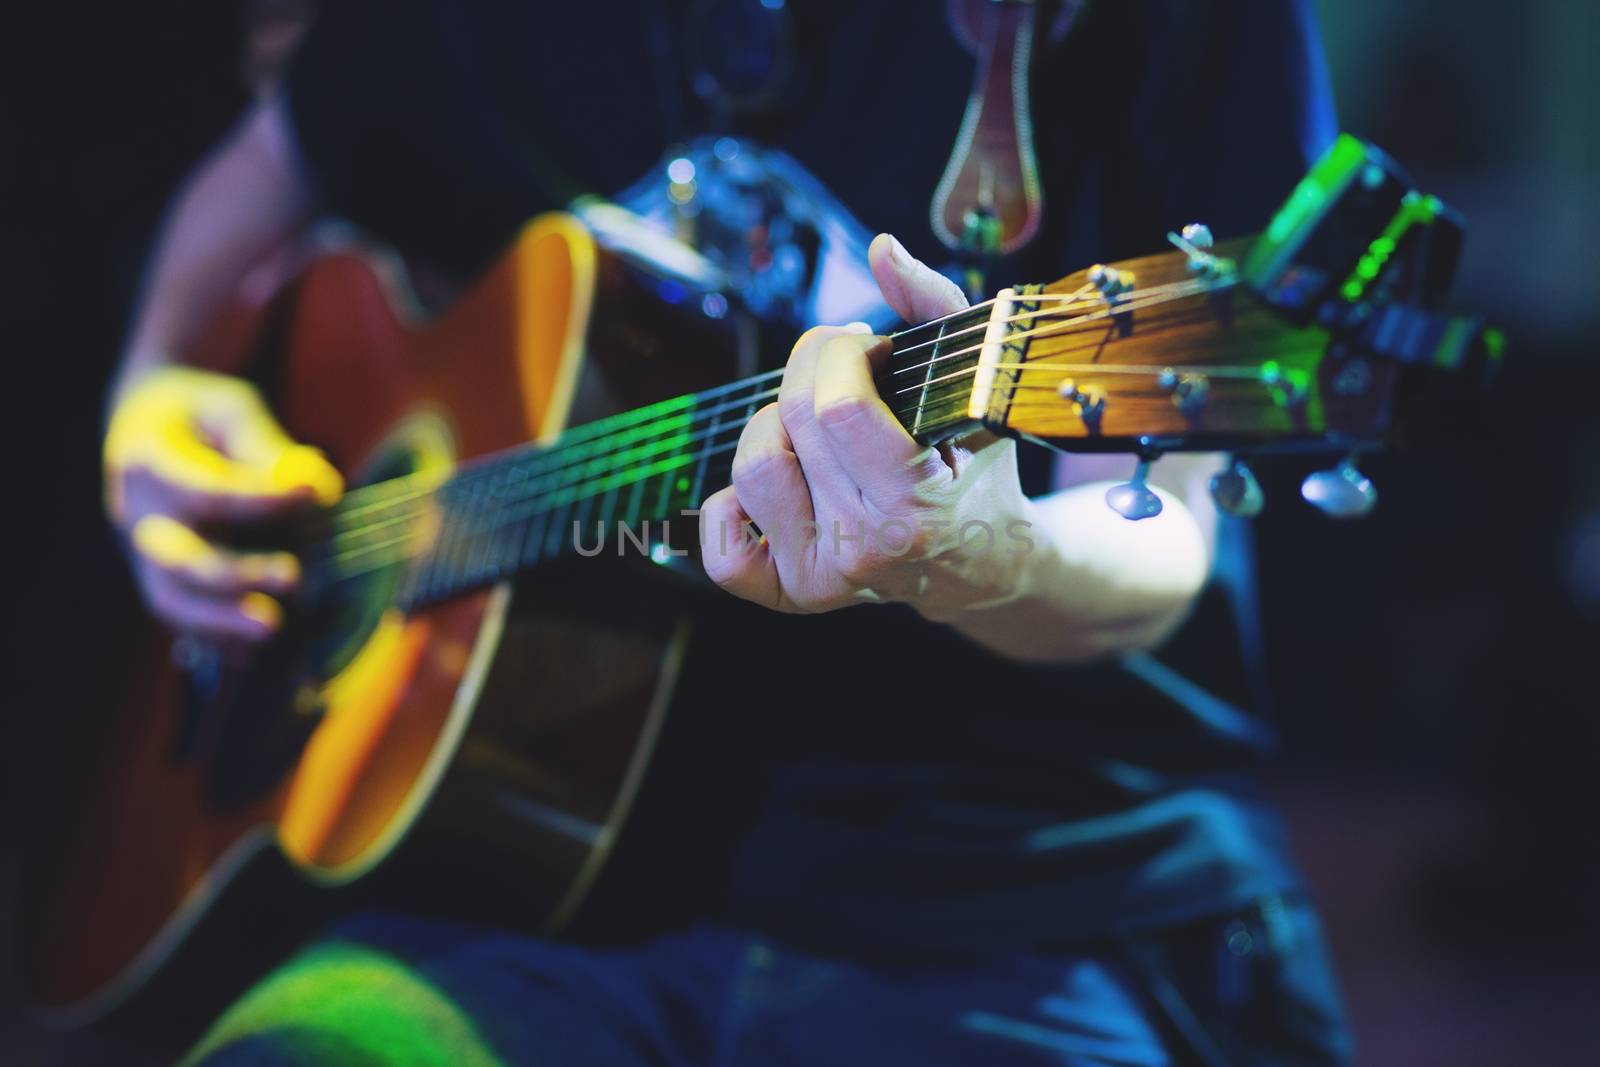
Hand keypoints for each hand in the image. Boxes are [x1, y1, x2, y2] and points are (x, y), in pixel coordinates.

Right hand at [104, 366, 342, 645]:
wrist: (149, 426)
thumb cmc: (201, 416)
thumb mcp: (230, 411)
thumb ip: (267, 446)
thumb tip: (318, 485)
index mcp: (146, 464)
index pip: (207, 494)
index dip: (262, 499)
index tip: (316, 494)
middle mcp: (136, 516)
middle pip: (177, 561)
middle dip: (235, 576)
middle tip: (295, 579)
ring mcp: (142, 555)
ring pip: (170, 602)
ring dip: (221, 624)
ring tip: (273, 631)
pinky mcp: (160, 580)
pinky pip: (181, 622)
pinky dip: (215, 642)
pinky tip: (255, 656)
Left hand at [699, 235, 1035, 617]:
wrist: (986, 564)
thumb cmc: (979, 466)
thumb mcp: (978, 385)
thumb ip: (936, 307)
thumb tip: (879, 251)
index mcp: (916, 506)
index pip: (837, 407)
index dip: (841, 354)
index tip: (871, 349)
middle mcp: (865, 549)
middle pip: (790, 422)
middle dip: (810, 367)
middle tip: (845, 367)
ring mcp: (824, 580)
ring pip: (751, 469)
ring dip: (773, 424)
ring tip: (817, 423)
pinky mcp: (793, 596)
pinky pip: (722, 551)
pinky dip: (731, 508)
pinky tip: (781, 481)